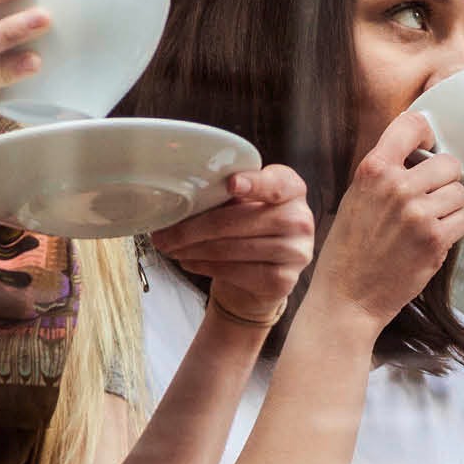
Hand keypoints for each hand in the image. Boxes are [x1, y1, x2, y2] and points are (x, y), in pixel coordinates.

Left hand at [150, 165, 314, 322]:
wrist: (259, 277)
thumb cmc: (245, 230)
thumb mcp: (241, 205)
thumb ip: (226, 195)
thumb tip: (183, 195)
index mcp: (292, 189)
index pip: (275, 183)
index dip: (253, 183)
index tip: (231, 185)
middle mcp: (300, 219)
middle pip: (239, 220)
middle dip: (194, 228)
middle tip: (163, 234)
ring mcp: (296, 252)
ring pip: (233, 248)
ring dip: (193, 249)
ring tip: (170, 248)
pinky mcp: (283, 280)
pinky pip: (236, 271)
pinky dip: (205, 266)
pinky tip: (188, 261)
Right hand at [306, 113, 463, 323]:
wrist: (347, 297)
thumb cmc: (349, 249)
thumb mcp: (356, 197)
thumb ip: (385, 172)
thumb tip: (421, 152)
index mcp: (372, 170)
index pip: (412, 124)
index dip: (428, 133)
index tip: (429, 147)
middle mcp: (396, 186)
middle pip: (448, 163)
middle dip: (445, 180)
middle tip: (431, 198)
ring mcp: (418, 213)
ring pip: (460, 192)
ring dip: (452, 206)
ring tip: (431, 222)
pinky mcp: (435, 240)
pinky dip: (458, 226)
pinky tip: (439, 236)